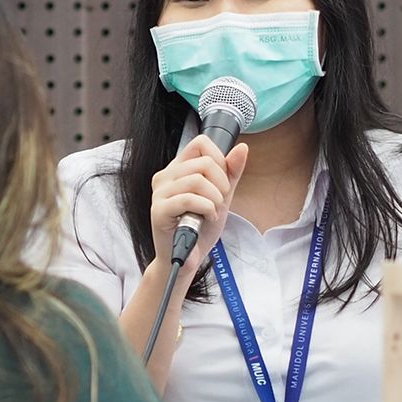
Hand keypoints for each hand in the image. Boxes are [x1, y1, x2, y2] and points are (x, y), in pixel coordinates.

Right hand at [149, 135, 247, 277]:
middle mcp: (165, 177)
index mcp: (177, 169)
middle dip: (221, 185)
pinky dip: (206, 209)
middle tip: (218, 203)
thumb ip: (231, 172)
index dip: (219, 161)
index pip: (201, 143)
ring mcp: (160, 193)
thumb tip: (242, 148)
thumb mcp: (222, 195)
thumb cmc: (200, 227)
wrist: (188, 258)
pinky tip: (205, 218)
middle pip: (204, 162)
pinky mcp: (159, 210)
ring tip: (211, 212)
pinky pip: (189, 199)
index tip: (221, 183)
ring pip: (197, 180)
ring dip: (214, 200)